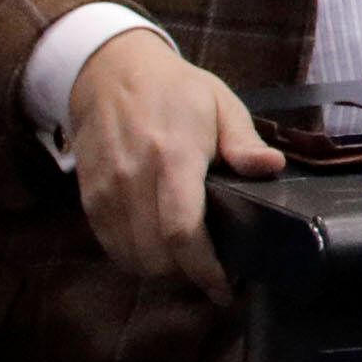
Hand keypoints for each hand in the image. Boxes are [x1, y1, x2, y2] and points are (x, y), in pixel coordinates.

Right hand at [66, 29, 282, 302]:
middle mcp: (134, 179)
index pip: (183, 230)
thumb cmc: (174, 89)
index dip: (204, 269)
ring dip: (161, 270)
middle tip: (213, 272)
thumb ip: (244, 142)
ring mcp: (107, 191)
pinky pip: (111, 245)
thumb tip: (272, 167)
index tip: (224, 290)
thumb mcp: (221, 103)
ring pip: (131, 257)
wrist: (108, 72)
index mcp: (173, 157)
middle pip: (156, 255)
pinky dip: (135, 257)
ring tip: (188, 262)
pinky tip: (159, 249)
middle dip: (187, 275)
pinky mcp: (88, 197)